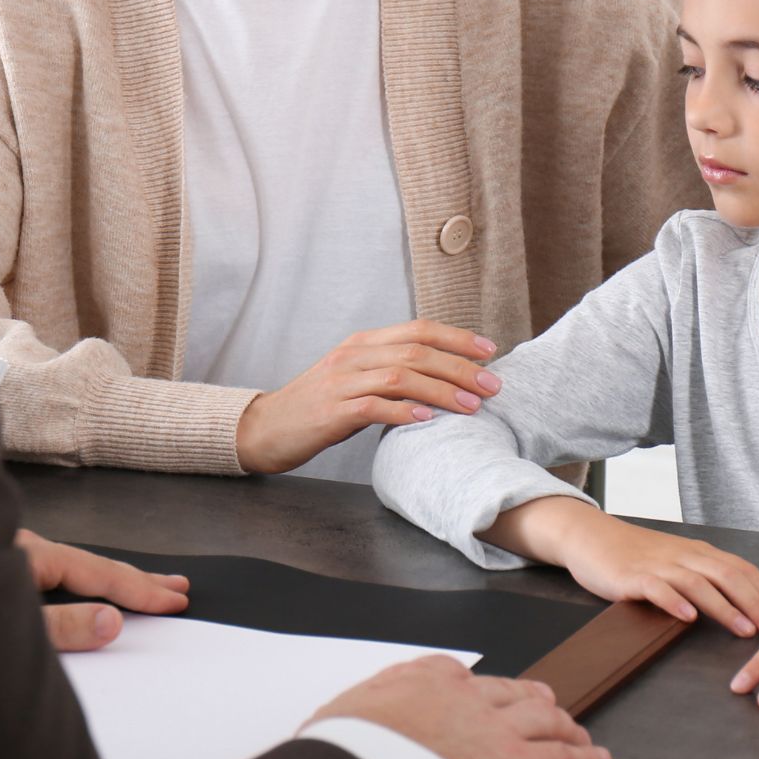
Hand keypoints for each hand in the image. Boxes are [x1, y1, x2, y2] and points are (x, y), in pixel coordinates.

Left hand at [16, 529, 188, 651]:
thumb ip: (61, 626)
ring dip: (111, 581)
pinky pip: (56, 575)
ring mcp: (10, 556)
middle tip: (177, 586)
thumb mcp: (8, 629)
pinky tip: (89, 593)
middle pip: (93, 565)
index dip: (140, 590)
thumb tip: (112, 621)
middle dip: (137, 578)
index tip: (175, 600)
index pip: (101, 573)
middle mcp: (24, 548)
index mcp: (31, 554)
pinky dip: (83, 585)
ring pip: (75, 568)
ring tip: (143, 588)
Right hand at [236, 320, 504, 474]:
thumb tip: (440, 378)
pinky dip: (404, 411)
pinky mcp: (331, 412)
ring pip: (400, 376)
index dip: (456, 337)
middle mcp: (352, 355)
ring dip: (441, 390)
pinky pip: (373, 406)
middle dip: (460, 367)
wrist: (265, 428)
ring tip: (472, 406)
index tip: (490, 351)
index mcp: (361, 344)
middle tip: (492, 385)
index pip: (417, 329)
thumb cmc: (316, 408)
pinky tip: (428, 419)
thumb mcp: (354, 380)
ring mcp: (340, 382)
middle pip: (416, 351)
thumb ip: (389, 373)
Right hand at [312, 656, 610, 758]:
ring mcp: (496, 727)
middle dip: (533, 698)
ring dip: (564, 725)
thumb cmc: (345, 747)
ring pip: (544, 719)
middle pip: (513, 692)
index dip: (481, 690)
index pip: (464, 676)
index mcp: (425, 677)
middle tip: (548, 702)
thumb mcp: (343, 713)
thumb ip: (362, 713)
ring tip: (577, 732)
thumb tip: (346, 725)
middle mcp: (467, 694)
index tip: (486, 696)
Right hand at [497, 499, 758, 637]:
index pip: (742, 570)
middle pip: (728, 576)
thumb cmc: (638, 553)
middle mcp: (683, 556)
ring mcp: (657, 566)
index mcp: (699, 553)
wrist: (590, 537)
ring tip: (744, 630)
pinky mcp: (632, 577)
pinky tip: (687, 618)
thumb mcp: (686, 558)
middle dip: (756, 604)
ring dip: (725, 608)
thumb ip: (726, 570)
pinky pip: (656, 589)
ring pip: (698, 584)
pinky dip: (674, 602)